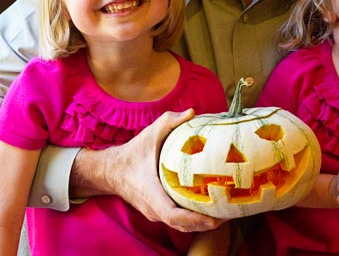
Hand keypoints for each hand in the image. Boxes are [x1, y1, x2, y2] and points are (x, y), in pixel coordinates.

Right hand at [71, 109, 222, 231]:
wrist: (110, 170)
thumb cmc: (132, 153)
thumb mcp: (150, 133)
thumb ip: (171, 121)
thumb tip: (193, 112)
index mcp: (151, 192)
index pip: (173, 215)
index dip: (194, 219)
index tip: (212, 216)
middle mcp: (153, 208)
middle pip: (183, 225)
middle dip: (206, 223)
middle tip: (228, 214)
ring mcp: (155, 213)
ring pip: (181, 226)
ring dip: (202, 223)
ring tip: (224, 214)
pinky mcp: (157, 212)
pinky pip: (178, 221)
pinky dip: (193, 219)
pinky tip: (210, 210)